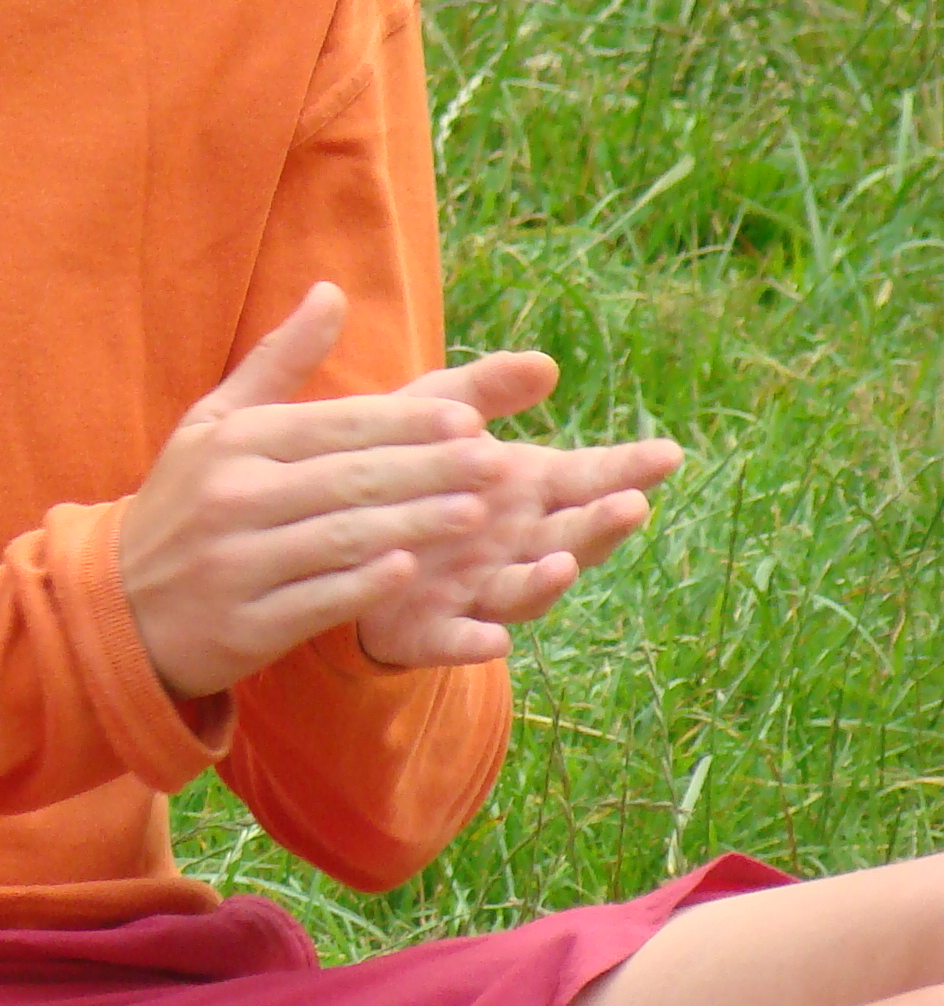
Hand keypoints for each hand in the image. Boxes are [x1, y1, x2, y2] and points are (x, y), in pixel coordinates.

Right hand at [120, 286, 503, 697]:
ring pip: (340, 537)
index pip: (334, 424)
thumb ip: (279, 360)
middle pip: (348, 478)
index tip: (469, 419)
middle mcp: (232, 496)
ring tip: (475, 515)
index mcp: (233, 442)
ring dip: (412, 525)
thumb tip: (331, 292)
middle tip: (494, 463)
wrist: (122, 604)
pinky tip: (410, 573)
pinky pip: (315, 600)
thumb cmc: (185, 502)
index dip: (405, 422)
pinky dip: (362, 585)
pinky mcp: (244, 624)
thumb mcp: (214, 424)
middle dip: (427, 470)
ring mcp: (236, 563)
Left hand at [346, 347, 675, 668]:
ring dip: (547, 582)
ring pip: (524, 591)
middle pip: (570, 537)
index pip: (589, 478)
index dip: (629, 469)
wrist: (337, 527)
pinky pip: (455, 640)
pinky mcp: (429, 628)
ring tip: (563, 564)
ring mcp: (478, 590)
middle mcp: (515, 545)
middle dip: (602, 525)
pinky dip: (474, 643)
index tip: (668, 453)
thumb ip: (485, 389)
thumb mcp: (435, 414)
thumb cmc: (403, 467)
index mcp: (527, 490)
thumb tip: (546, 362)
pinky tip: (492, 640)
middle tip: (630, 504)